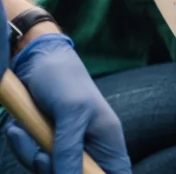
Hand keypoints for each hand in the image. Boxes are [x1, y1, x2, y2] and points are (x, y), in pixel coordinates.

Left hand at [7, 34, 132, 173]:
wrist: (35, 62)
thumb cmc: (64, 80)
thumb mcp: (70, 115)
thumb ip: (69, 152)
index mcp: (109, 142)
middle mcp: (91, 149)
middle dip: (53, 169)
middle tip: (42, 155)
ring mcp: (68, 147)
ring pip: (50, 171)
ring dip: (30, 155)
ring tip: (23, 131)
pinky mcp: (47, 144)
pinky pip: (34, 160)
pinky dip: (22, 147)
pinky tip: (18, 129)